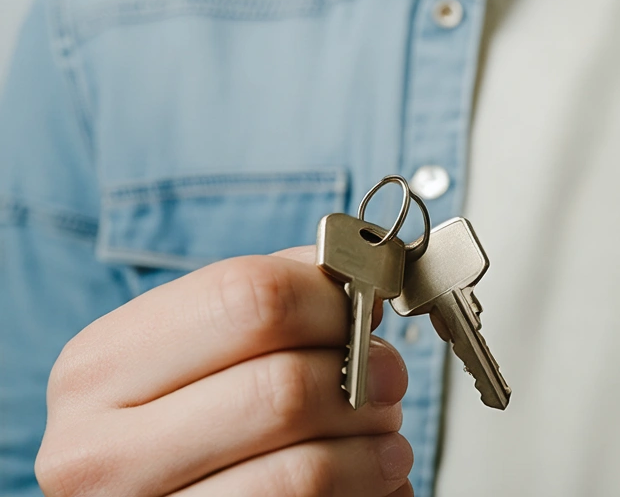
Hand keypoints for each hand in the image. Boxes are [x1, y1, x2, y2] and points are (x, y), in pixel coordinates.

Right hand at [35, 247, 412, 496]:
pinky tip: (371, 475)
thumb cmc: (180, 426)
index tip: (366, 306)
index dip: (329, 299)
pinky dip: (365, 488)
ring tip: (384, 436)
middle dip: (361, 376)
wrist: (151, 495)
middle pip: (282, 385)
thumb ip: (265, 302)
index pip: (245, 298)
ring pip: (304, 467)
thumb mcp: (193, 351)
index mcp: (100, 366)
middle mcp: (98, 449)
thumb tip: (352, 275)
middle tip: (390, 378)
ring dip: (371, 444)